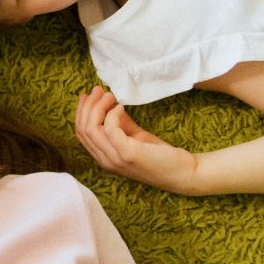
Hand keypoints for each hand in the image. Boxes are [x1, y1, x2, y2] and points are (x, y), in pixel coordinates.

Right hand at [75, 87, 201, 194]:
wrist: (183, 173)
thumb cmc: (160, 156)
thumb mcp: (136, 137)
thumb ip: (121, 125)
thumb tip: (111, 105)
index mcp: (104, 157)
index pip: (81, 134)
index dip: (81, 112)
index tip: (88, 95)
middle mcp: (105, 161)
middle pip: (83, 129)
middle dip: (88, 105)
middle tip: (98, 90)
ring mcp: (115, 159)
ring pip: (91, 128)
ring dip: (98, 107)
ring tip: (109, 95)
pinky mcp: (127, 154)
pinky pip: (109, 129)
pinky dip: (112, 114)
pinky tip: (121, 107)